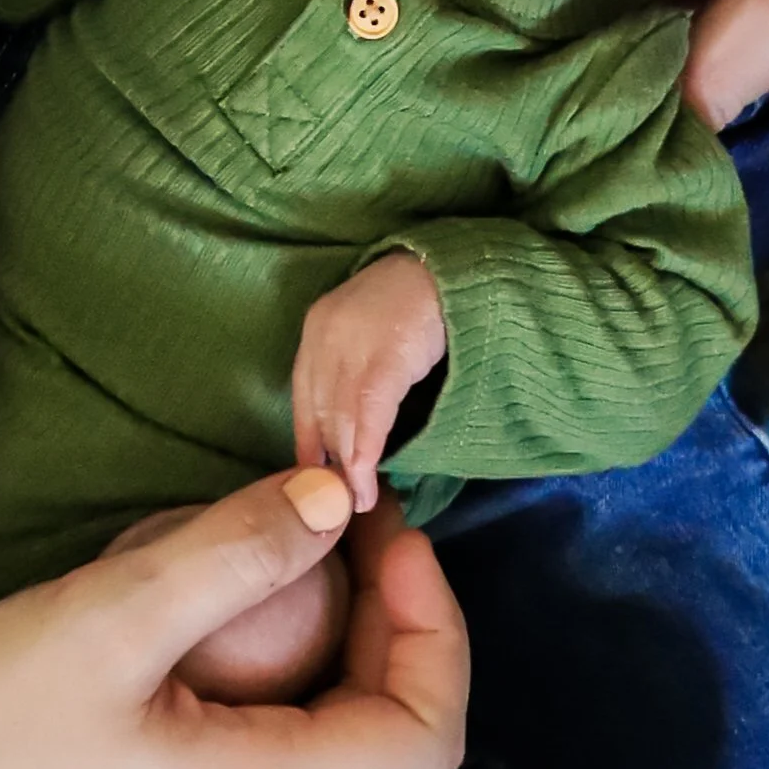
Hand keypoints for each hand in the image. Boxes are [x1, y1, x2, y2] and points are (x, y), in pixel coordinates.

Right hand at [0, 467, 466, 768]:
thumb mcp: (106, 619)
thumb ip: (233, 551)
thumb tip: (336, 498)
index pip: (429, 730)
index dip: (437, 621)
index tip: (385, 531)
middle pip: (377, 727)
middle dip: (381, 612)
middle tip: (331, 514)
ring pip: (313, 734)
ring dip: (318, 636)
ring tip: (265, 545)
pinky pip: (251, 751)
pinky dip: (260, 672)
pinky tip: (191, 616)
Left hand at [292, 253, 446, 511]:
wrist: (465, 267)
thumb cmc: (429, 302)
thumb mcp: (377, 332)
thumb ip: (360, 370)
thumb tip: (352, 428)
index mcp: (319, 326)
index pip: (304, 395)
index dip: (307, 441)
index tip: (315, 478)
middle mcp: (325, 333)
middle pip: (322, 410)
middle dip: (330, 459)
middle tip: (341, 501)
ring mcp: (352, 341)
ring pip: (342, 417)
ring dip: (350, 465)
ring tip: (360, 500)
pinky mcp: (385, 353)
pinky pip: (370, 413)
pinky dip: (367, 451)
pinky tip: (369, 477)